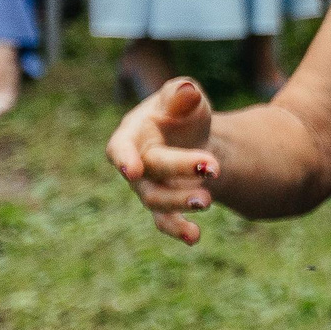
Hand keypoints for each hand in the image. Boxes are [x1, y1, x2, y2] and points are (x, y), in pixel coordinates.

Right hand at [104, 78, 219, 244]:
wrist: (194, 136)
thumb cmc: (182, 111)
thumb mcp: (186, 97)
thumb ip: (183, 94)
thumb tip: (187, 92)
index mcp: (133, 133)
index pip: (119, 147)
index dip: (124, 159)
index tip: (134, 170)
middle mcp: (136, 163)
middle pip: (150, 171)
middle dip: (179, 169)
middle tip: (211, 168)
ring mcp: (148, 187)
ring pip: (157, 200)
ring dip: (180, 202)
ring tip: (208, 200)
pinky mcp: (164, 205)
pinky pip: (166, 221)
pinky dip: (178, 230)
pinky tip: (194, 237)